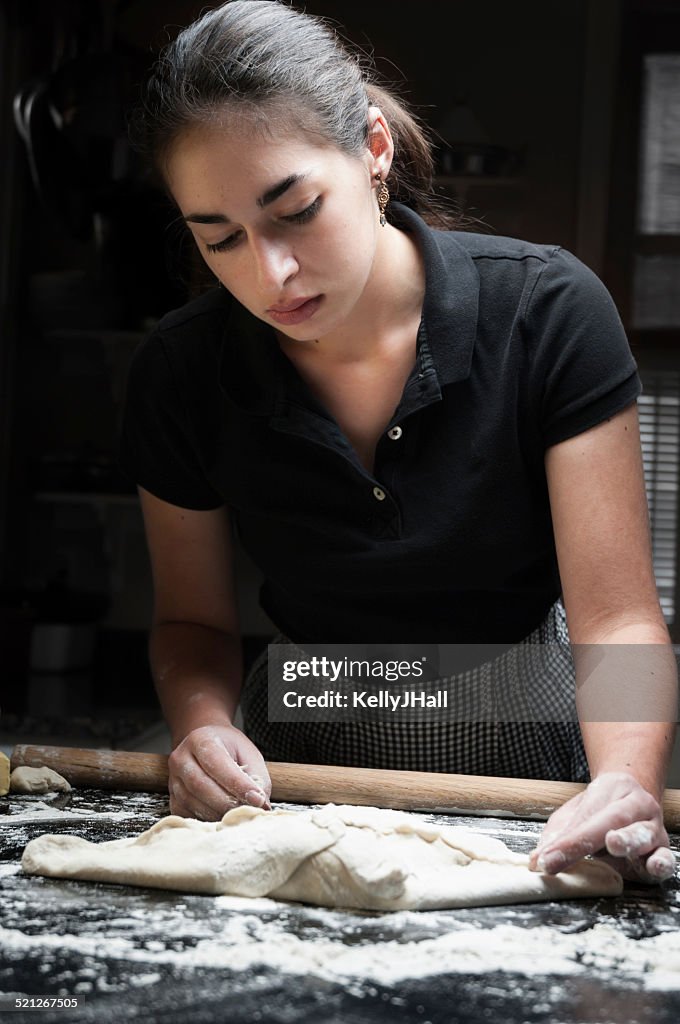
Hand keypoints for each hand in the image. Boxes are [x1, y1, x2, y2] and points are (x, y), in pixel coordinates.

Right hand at [167, 724, 271, 820]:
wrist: (205, 745)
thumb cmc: (228, 749)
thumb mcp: (247, 753)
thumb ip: (257, 776)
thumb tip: (261, 804)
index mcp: (201, 740)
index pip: (218, 764)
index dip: (238, 784)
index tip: (258, 799)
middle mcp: (181, 758)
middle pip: (201, 786)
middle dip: (227, 803)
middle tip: (248, 810)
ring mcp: (172, 778)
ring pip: (192, 802)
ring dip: (218, 813)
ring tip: (237, 814)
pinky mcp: (172, 797)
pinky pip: (186, 814)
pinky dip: (206, 820)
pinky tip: (221, 816)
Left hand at [529, 771, 675, 882]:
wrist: (635, 797)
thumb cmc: (602, 809)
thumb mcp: (576, 814)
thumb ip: (557, 836)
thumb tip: (537, 861)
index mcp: (613, 790)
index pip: (586, 816)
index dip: (564, 840)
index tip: (545, 859)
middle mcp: (636, 806)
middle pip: (613, 819)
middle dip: (588, 837)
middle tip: (574, 846)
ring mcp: (652, 828)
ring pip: (642, 834)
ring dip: (627, 841)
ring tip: (613, 844)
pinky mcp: (662, 850)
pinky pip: (666, 857)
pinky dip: (661, 863)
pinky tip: (654, 866)